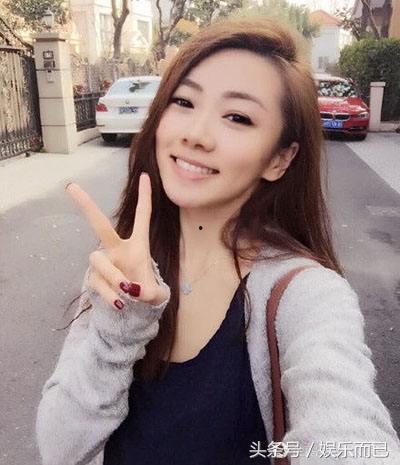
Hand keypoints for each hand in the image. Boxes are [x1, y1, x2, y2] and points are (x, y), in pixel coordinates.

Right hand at [66, 173, 167, 309]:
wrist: (132, 306)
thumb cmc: (145, 290)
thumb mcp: (154, 293)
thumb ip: (149, 292)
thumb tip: (132, 291)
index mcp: (138, 245)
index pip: (142, 217)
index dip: (145, 197)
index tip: (145, 176)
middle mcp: (116, 248)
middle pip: (100, 225)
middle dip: (86, 205)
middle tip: (71, 187)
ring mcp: (103, 262)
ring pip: (100, 261)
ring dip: (113, 275)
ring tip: (127, 290)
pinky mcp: (93, 277)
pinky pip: (98, 282)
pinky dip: (108, 293)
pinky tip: (119, 303)